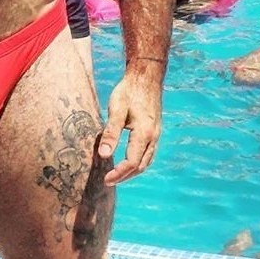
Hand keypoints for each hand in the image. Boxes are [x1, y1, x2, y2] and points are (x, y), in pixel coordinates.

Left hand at [98, 70, 162, 185]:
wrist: (146, 77)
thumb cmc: (129, 91)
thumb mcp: (116, 109)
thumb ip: (110, 133)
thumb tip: (103, 155)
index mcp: (144, 133)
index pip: (132, 162)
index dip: (119, 174)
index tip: (105, 180)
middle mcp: (153, 137)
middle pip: (141, 166)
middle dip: (125, 176)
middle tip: (108, 181)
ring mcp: (156, 135)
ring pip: (146, 161)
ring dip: (132, 172)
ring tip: (116, 176)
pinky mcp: (155, 131)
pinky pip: (148, 154)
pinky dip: (138, 163)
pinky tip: (127, 162)